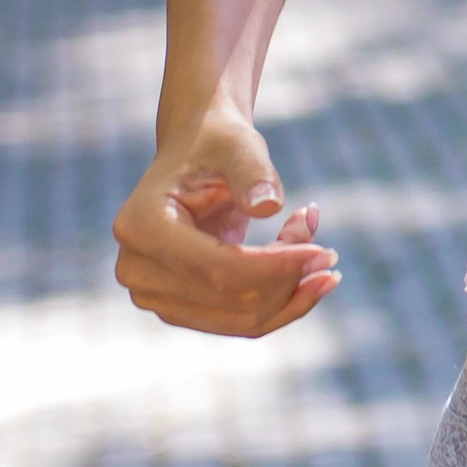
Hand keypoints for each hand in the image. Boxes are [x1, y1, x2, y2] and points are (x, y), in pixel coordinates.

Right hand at [112, 111, 336, 336]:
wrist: (198, 156)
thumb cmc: (218, 144)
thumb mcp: (237, 144)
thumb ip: (252, 170)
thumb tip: (268, 206)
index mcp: (142, 225)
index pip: (218, 268)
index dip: (276, 267)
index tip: (325, 251)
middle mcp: (136, 268)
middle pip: (229, 298)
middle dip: (289, 278)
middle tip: (330, 251)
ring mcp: (152, 294)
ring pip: (240, 319)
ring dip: (291, 295)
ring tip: (325, 259)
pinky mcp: (178, 308)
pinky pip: (239, 322)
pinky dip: (282, 305)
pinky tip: (314, 280)